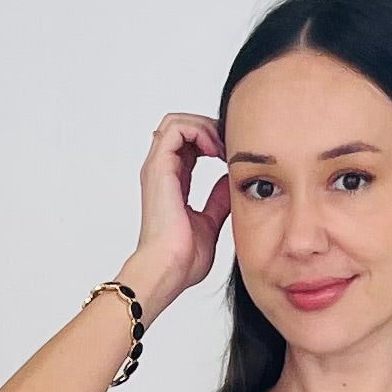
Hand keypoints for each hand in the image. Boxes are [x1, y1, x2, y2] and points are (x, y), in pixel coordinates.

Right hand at [123, 111, 229, 307]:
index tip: (234, 155)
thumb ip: (218, 200)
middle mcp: (162, 172)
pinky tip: (215, 150)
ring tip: (222, 146)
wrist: (169, 269)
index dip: (213, 141)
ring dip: (204, 126)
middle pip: (182, 128)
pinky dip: (198, 130)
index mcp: (172, 183)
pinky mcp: (159, 167)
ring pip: (176, 122)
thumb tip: (230, 181)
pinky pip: (176, 129)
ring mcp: (158, 168)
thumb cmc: (183, 258)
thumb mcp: (210, 222)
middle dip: (210, 128)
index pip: (189, 147)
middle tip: (231, 145)